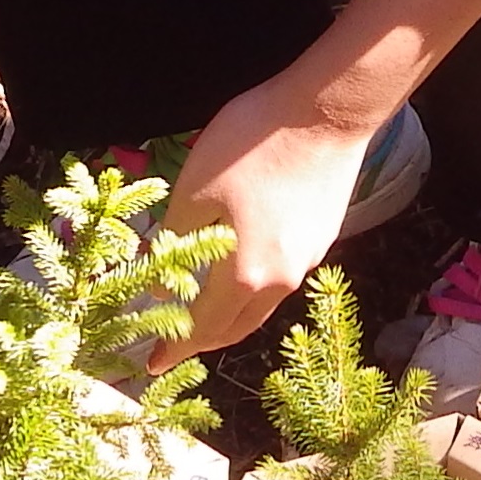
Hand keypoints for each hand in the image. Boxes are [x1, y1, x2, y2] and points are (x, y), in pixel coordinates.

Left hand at [148, 76, 374, 369]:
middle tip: (173, 342)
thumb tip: (161, 282)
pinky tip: (239, 271)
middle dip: (202, 340)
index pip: (202, 328)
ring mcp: (306, 262)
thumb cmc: (251, 145)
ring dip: (229, 317)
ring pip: (261, 307)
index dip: (175, 348)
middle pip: (236, 328)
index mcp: (245, 274)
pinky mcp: (321, 240)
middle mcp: (280, 280)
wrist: (327, 113)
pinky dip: (252, 290)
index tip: (153, 366)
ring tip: (202, 311)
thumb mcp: (194, 188)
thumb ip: (175, 240)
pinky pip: (279, 280)